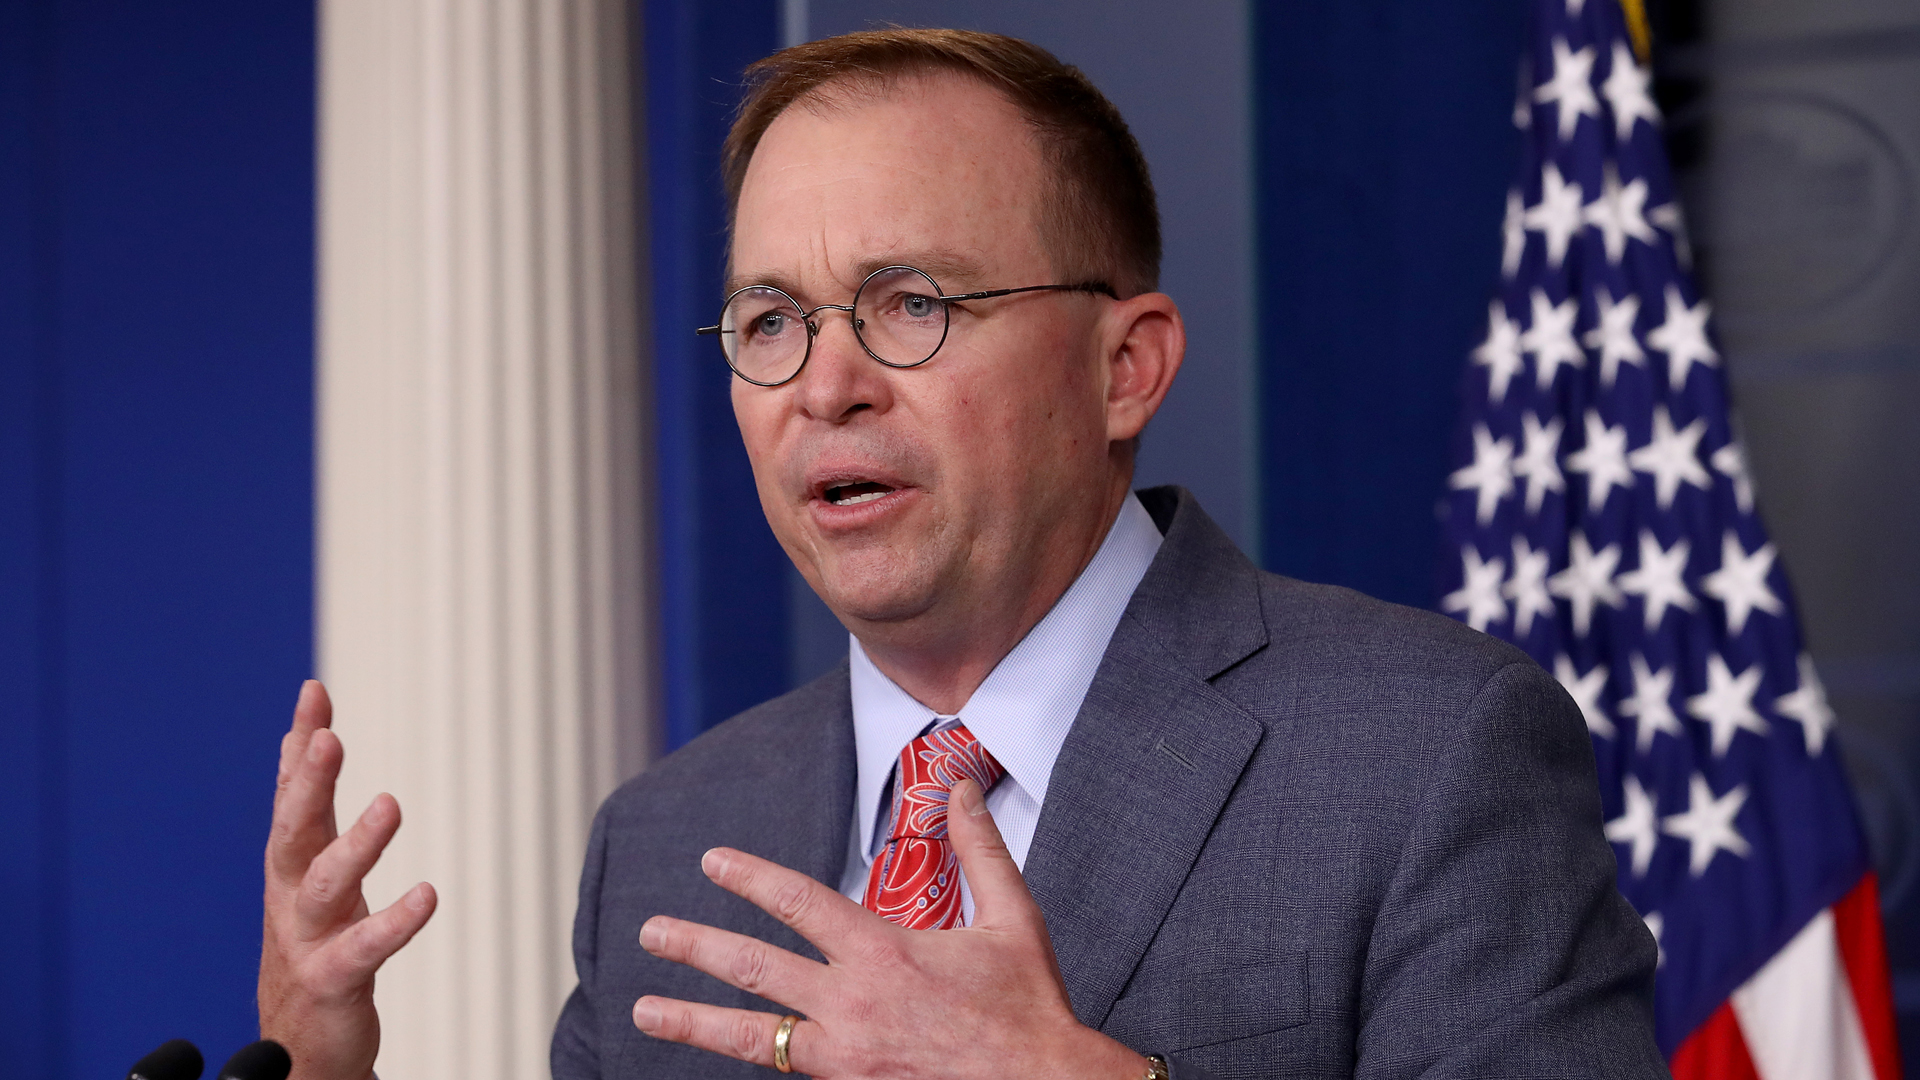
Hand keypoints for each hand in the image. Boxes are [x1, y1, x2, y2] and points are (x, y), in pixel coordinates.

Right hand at [258, 680, 436, 1079]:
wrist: (298, 1046)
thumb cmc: (310, 946)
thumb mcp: (307, 871)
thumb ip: (311, 809)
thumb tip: (304, 736)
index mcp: (290, 866)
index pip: (293, 794)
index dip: (299, 743)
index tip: (314, 691)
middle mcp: (290, 897)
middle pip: (293, 831)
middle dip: (307, 783)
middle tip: (326, 738)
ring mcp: (306, 940)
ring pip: (323, 886)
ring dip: (355, 845)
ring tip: (390, 804)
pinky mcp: (332, 982)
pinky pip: (363, 951)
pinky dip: (393, 923)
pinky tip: (428, 896)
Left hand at [632, 778, 1148, 1078]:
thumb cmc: (1030, 1007)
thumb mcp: (1013, 917)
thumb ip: (981, 850)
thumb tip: (961, 788)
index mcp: (885, 952)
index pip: (799, 901)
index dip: (750, 877)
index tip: (713, 862)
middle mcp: (853, 1005)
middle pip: (755, 968)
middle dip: (696, 946)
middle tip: (651, 932)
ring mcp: (846, 1058)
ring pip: (752, 1037)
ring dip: (693, 1019)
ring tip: (645, 1010)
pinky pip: (789, 1074)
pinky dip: (755, 1062)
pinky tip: (727, 1054)